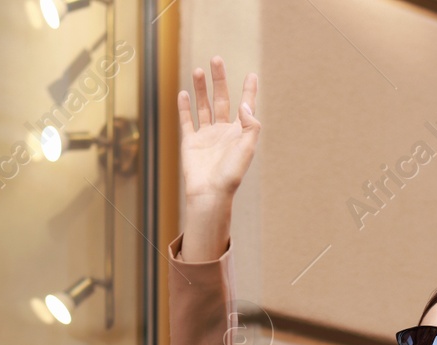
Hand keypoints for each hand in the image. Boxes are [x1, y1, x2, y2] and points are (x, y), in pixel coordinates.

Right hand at [177, 56, 259, 205]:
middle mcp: (223, 132)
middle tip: (216, 59)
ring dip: (201, 88)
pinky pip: (187, 121)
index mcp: (239, 133)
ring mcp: (206, 136)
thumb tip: (245, 104)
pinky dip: (185, 107)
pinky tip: (184, 93)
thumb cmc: (231, 173)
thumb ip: (250, 124)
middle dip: (219, 80)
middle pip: (221, 99)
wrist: (210, 192)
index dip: (249, 91)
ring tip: (199, 70)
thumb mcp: (247, 147)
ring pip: (204, 106)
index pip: (245, 106)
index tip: (251, 75)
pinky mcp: (191, 142)